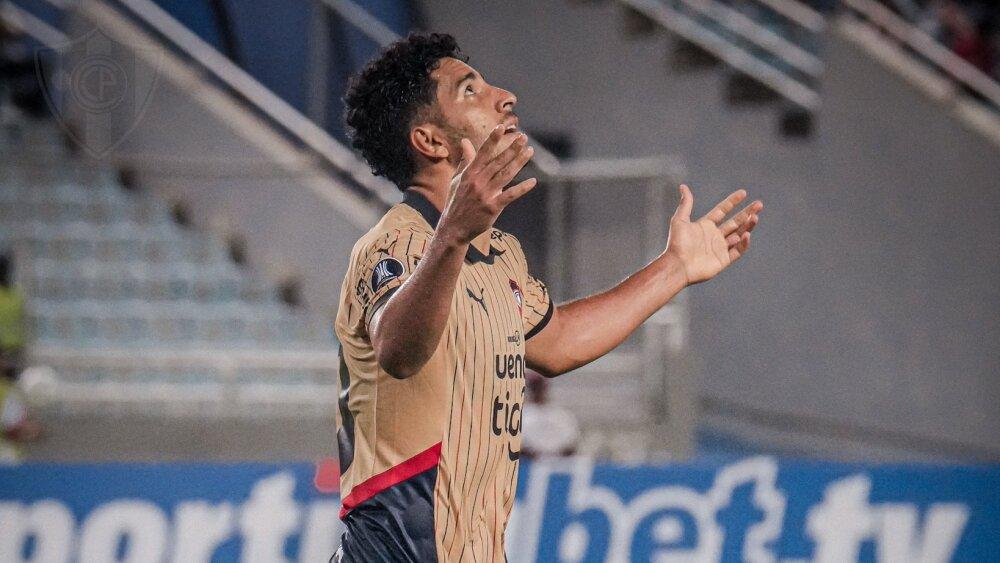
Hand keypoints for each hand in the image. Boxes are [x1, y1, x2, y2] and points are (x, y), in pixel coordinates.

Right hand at [439, 125, 536, 244]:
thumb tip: (466, 141)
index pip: (483, 153)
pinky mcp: (492, 207)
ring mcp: (485, 194)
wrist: (454, 227)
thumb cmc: (456, 202)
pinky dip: (522, 188)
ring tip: (529, 151)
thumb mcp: (457, 179)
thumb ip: (465, 160)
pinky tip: (533, 182)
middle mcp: (477, 182)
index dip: (492, 139)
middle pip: (498, 161)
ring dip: (519, 162)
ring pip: (506, 175)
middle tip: (523, 137)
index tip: (501, 127)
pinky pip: (510, 195)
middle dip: (512, 148)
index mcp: (469, 173)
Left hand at [664, 184, 762, 284]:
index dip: (732, 201)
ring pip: (739, 234)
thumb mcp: (679, 220)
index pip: (722, 210)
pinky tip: (746, 234)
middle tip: (759, 204)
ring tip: (756, 217)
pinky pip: (737, 251)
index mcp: (705, 226)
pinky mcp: (723, 260)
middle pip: (735, 222)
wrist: (677, 265)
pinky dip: (743, 243)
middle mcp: (714, 236)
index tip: (743, 193)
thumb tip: (683, 186)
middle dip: (747, 213)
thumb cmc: (676, 244)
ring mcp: (720, 248)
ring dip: (748, 225)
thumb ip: (685, 204)